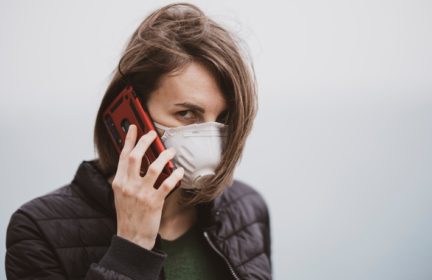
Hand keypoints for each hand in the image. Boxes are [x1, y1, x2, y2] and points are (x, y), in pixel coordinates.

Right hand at [111, 124, 183, 249]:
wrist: (131, 238)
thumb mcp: (121, 194)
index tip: (134, 127)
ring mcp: (141, 193)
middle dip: (146, 142)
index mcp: (119, 182)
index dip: (129, 139)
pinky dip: (174, 175)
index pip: (123, 155)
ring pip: (154, 167)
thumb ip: (127, 178)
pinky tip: (179, 171)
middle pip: (136, 156)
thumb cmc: (128, 214)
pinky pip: (166, 184)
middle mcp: (128, 185)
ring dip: (164, 156)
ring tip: (171, 151)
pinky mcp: (153, 202)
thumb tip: (137, 161)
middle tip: (154, 134)